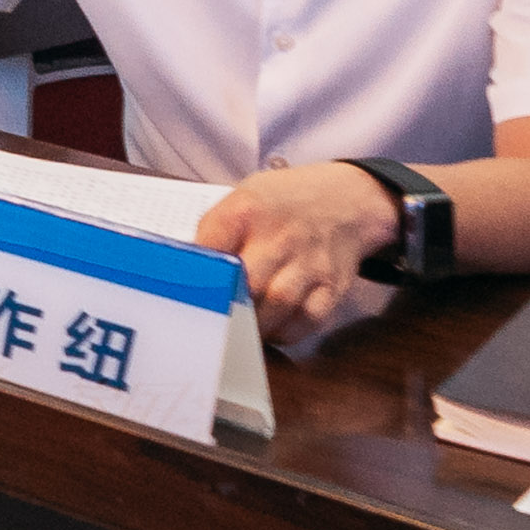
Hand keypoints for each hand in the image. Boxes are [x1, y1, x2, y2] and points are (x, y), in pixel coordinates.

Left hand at [199, 161, 408, 346]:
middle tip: (210, 319)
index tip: (184, 291)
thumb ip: (216, 230)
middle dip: (225, 306)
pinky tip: (271, 329)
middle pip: (247, 281)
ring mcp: (310, 263)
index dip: (195, 273)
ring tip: (237, 331)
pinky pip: (308, 319)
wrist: (345, 201)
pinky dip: (285, 332)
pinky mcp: (333, 287)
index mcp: (247, 209)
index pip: (211, 244)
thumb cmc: (281, 204)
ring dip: (253, 325)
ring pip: (278, 304)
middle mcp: (280, 236)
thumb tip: (187, 270)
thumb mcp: (243, 197)